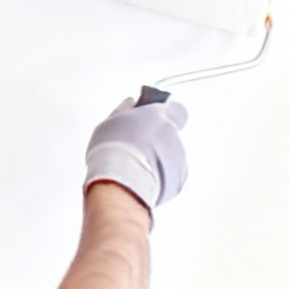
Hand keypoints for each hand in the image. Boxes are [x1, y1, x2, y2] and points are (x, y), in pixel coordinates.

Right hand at [83, 94, 188, 214]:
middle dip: (156, 142)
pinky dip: (158, 179)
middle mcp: (173, 135)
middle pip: (170, 136)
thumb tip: (130, 103)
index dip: (165, 114)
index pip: (175, 108)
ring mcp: (178, 159)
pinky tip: (140, 180)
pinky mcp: (177, 181)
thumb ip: (125, 109)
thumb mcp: (111, 121)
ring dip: (156, 161)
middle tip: (137, 149)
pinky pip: (169, 177)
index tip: (152, 119)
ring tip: (134, 168)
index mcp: (160, 115)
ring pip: (169, 158)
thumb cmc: (114, 152)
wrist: (120, 185)